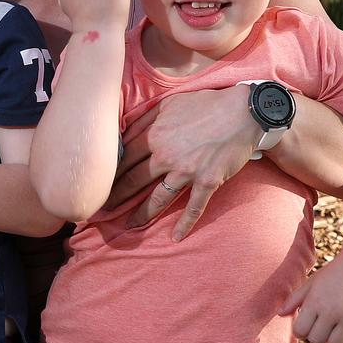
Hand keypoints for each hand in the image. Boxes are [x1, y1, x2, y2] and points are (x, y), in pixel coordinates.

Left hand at [108, 85, 259, 239]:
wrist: (243, 112)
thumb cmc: (205, 104)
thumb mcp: (169, 103)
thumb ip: (145, 118)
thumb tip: (123, 129)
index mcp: (154, 135)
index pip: (124, 158)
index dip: (109, 172)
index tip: (99, 183)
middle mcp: (166, 155)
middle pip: (133, 180)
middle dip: (116, 197)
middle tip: (102, 209)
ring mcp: (186, 171)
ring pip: (158, 198)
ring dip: (142, 215)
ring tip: (129, 225)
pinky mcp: (207, 181)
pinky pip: (194, 206)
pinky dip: (185, 223)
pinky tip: (176, 238)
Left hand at [279, 256, 342, 342]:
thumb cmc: (334, 273)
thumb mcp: (312, 282)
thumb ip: (294, 299)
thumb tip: (279, 314)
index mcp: (315, 301)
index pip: (300, 331)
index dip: (300, 330)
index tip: (306, 322)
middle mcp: (332, 311)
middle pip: (316, 340)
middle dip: (315, 335)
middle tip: (320, 324)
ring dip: (331, 341)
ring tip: (332, 330)